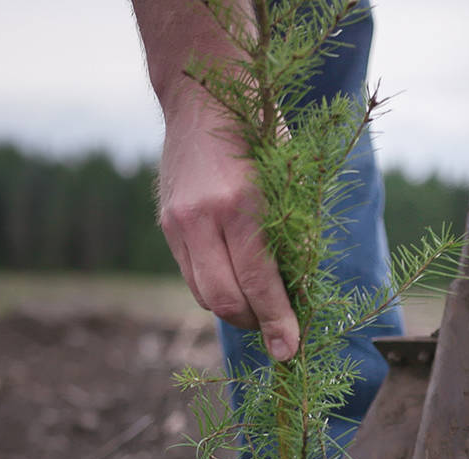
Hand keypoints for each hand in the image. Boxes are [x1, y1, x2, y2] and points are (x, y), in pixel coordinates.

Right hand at [157, 104, 299, 361]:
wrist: (203, 97)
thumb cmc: (260, 134)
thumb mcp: (290, 178)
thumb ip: (294, 233)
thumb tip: (302, 290)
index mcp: (243, 203)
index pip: (259, 282)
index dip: (277, 323)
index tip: (289, 350)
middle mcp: (204, 217)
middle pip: (224, 300)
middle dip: (255, 324)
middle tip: (278, 328)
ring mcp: (179, 222)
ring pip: (203, 294)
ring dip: (234, 310)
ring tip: (258, 305)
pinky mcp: (167, 224)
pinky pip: (191, 274)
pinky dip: (216, 287)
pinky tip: (235, 280)